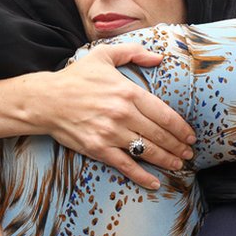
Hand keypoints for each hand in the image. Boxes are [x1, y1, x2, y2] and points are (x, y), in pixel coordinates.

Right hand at [37, 43, 195, 189]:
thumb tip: (159, 58)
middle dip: (178, 146)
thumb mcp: (104, 56)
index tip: (191, 135)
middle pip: (160, 134)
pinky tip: (155, 183)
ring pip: (147, 151)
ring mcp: (111, 133)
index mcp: (128, 92)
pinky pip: (126, 165)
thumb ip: (133, 52)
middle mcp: (123, 114)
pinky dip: (142, 176)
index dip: (181, 128)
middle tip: (189, 153)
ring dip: (167, 160)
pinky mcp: (98, 149)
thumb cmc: (75, 78)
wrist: (45, 100)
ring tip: (179, 165)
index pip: (164, 114)